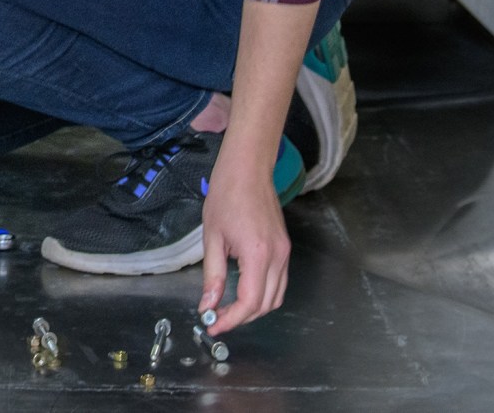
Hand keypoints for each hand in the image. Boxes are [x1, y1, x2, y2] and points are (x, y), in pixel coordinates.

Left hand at [198, 163, 290, 335]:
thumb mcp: (212, 237)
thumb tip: (208, 304)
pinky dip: (263, 293)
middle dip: (242, 317)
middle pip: (266, 304)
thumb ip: (213, 275)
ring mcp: (285, 252)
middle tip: (217, 317)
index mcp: (258, 253)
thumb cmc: (227, 195)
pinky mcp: (285, 247)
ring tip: (228, 308)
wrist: (248, 169)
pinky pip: (279, 282)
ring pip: (276, 296)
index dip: (232, 319)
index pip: (250, 302)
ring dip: (254, 308)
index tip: (213, 324)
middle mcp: (278, 256)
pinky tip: (243, 291)